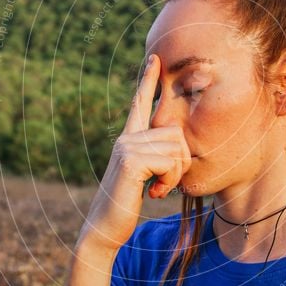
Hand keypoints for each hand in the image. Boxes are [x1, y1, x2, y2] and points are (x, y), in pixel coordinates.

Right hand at [77, 53, 191, 251]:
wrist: (105, 227)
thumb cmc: (127, 204)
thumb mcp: (144, 177)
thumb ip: (156, 158)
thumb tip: (178, 148)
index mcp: (129, 139)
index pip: (139, 103)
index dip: (147, 80)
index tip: (155, 57)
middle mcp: (126, 138)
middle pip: (176, 133)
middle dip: (180, 162)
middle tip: (164, 183)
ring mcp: (127, 147)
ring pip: (176, 149)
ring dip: (175, 175)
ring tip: (157, 189)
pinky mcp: (131, 160)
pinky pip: (170, 162)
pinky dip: (169, 182)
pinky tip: (153, 193)